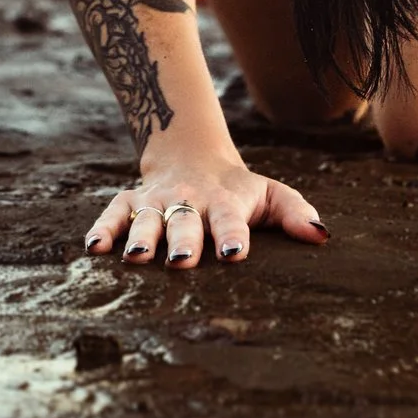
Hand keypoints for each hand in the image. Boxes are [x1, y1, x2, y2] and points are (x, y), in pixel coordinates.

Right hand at [81, 153, 328, 269]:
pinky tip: (94, 249)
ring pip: (147, 219)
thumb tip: (323, 236)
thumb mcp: (270, 195)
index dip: (232, 235)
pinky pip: (112, 214)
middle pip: (185, 221)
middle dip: (182, 241)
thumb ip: (296, 213)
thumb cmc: (238, 190)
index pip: (231, 219)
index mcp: (225, 202)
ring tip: (135, 258)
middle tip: (182, 261)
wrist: (193, 156)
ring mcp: (156, 201)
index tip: (234, 254)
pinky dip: (102, 229)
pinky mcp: (129, 202)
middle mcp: (188, 201)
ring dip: (141, 237)